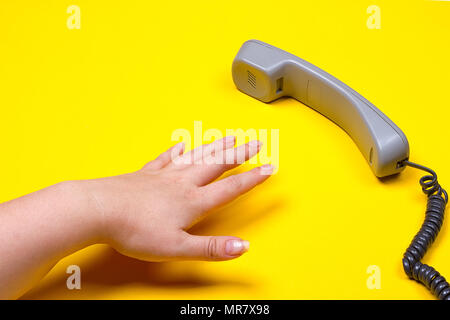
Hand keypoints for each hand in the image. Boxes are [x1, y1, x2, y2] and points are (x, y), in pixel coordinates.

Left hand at [83, 136, 273, 261]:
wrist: (99, 210)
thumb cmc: (135, 230)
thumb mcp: (176, 248)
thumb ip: (211, 248)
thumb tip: (243, 248)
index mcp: (192, 202)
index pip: (230, 188)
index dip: (252, 179)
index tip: (269, 167)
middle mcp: (182, 183)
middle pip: (217, 164)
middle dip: (239, 154)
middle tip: (255, 141)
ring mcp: (163, 175)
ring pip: (196, 156)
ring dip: (215, 146)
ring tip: (229, 136)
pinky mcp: (145, 174)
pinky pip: (167, 157)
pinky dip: (178, 149)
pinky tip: (183, 144)